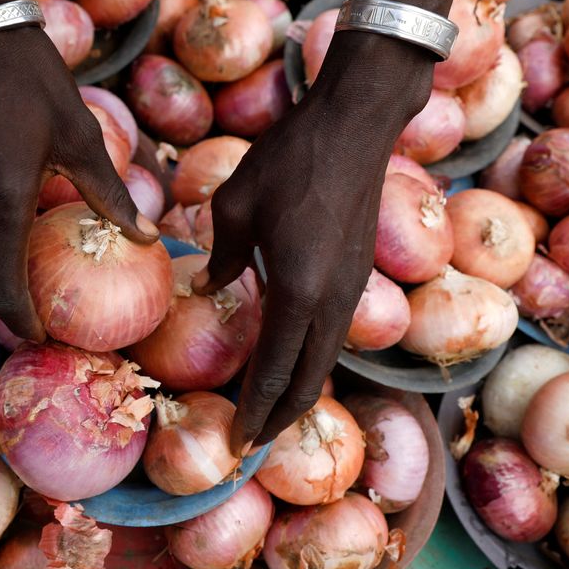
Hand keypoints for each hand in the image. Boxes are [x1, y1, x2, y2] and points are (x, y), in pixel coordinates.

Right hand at [0, 27, 157, 339]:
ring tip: (12, 290)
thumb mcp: (81, 136)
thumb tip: (145, 235)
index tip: (45, 329)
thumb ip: (109, 194)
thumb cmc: (33, 81)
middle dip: (0, 312)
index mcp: (3, 201)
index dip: (22, 319)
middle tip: (33, 314)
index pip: (2, 288)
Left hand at [195, 31, 433, 452]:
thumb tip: (211, 287)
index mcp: (298, 291)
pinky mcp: (357, 275)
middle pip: (308, 382)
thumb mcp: (236, 205)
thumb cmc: (289, 158)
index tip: (235, 444)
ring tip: (267, 414)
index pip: (274, 372)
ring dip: (297, 394)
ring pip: (325, 363)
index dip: (254, 413)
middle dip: (278, 420)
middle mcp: (331, 302)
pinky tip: (287, 361)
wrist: (355, 124)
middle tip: (249, 445)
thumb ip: (223, 255)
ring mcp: (351, 291)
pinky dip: (310, 363)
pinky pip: (332, 337)